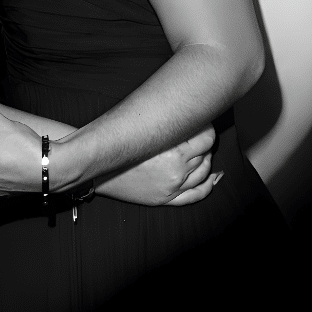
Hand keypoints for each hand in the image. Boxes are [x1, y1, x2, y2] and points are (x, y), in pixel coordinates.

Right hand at [99, 126, 221, 205]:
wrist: (97, 170)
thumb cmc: (117, 144)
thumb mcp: (143, 129)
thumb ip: (166, 122)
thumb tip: (186, 112)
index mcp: (172, 150)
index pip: (205, 138)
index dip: (207, 127)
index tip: (203, 121)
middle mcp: (176, 170)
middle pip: (205, 153)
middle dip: (205, 142)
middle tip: (199, 132)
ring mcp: (173, 187)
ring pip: (204, 171)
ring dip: (206, 159)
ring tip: (200, 149)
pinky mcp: (167, 199)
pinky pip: (197, 194)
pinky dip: (209, 185)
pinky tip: (214, 177)